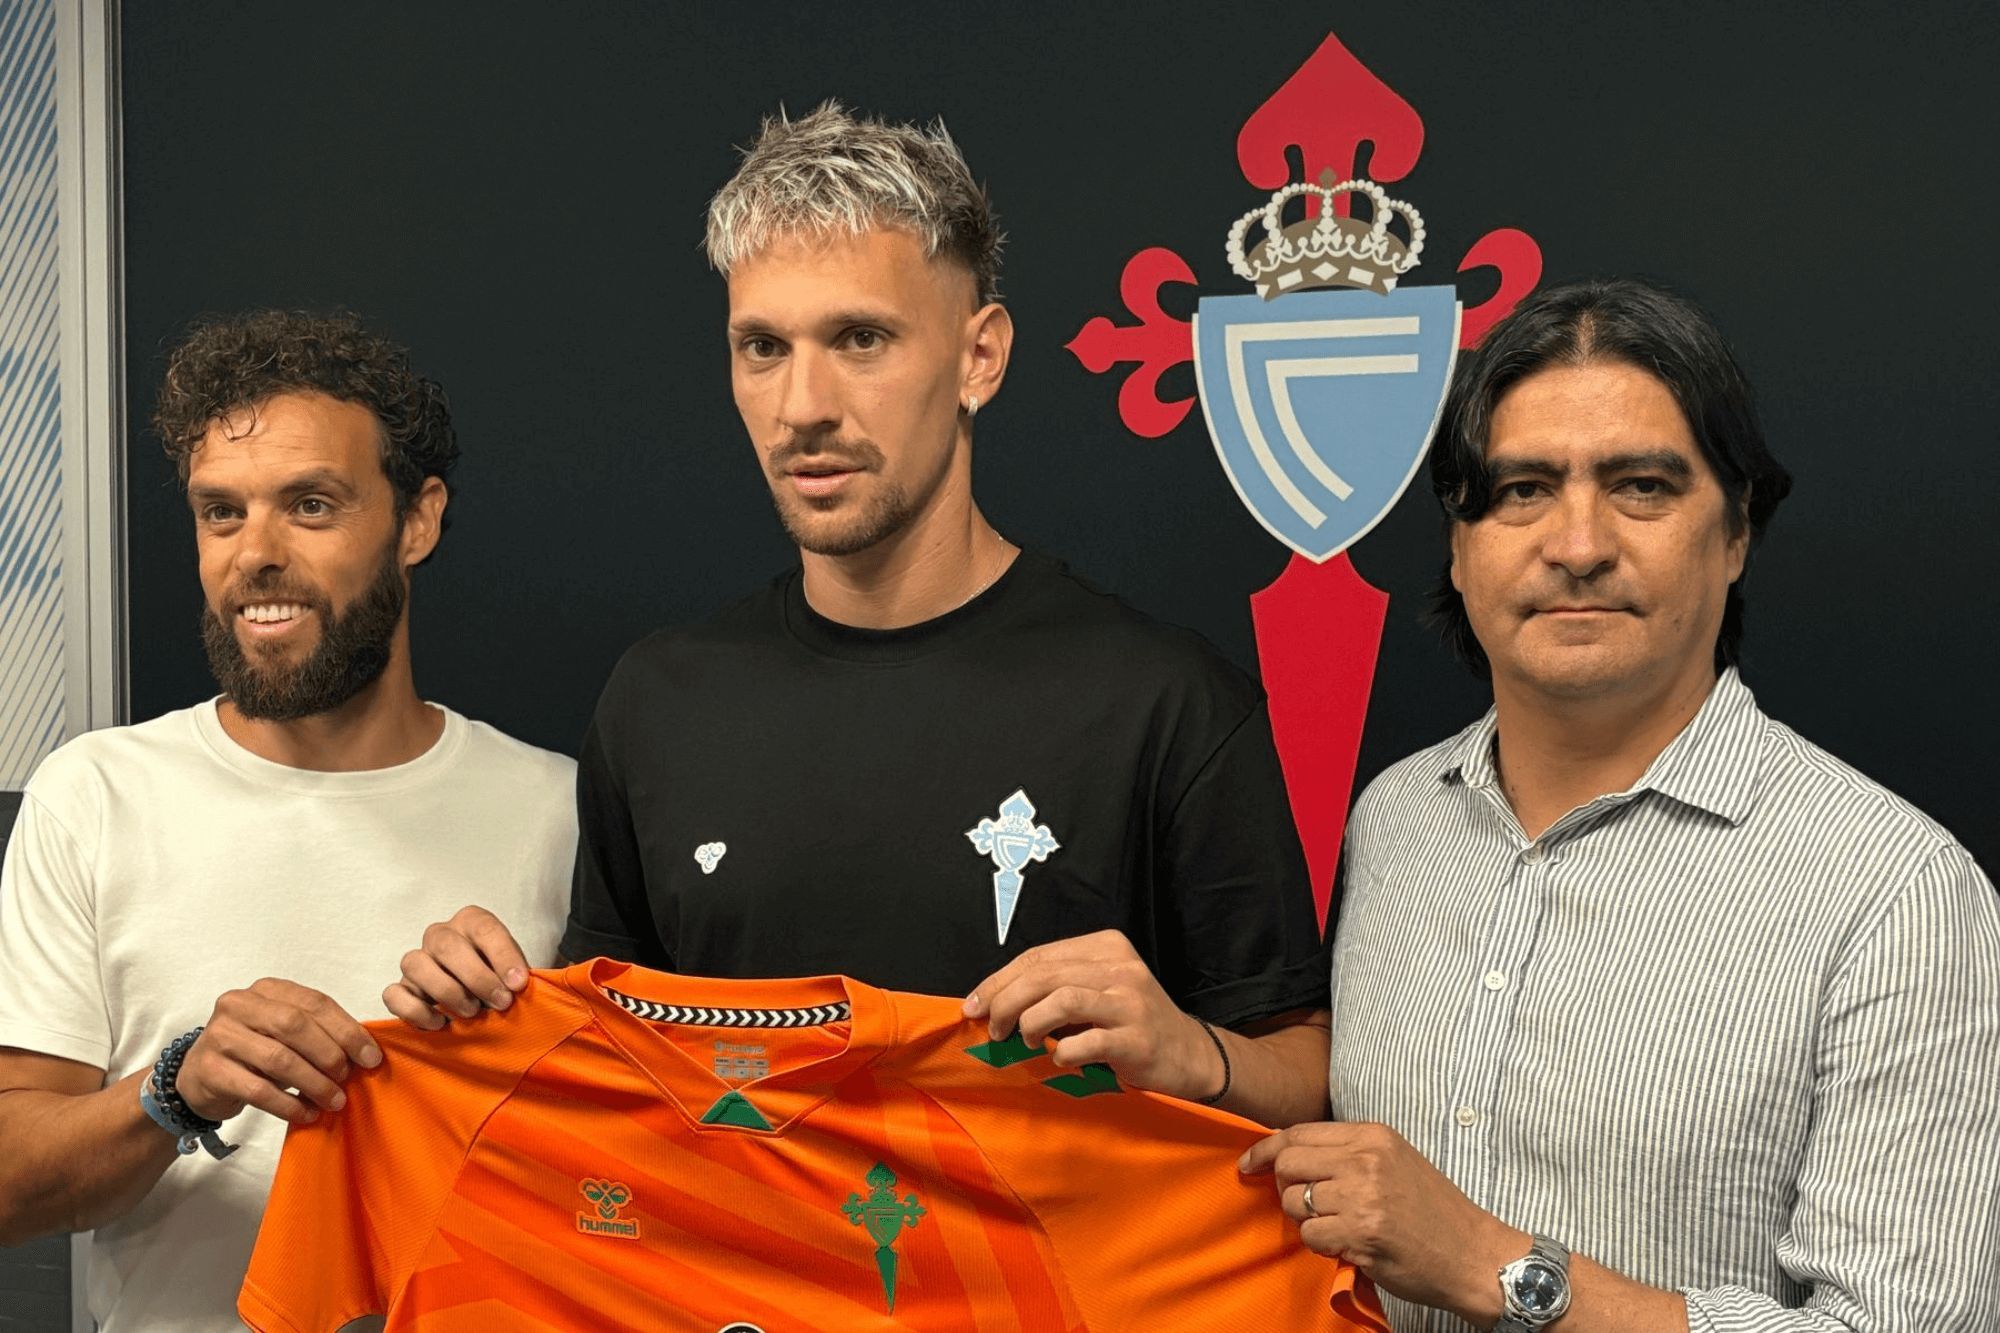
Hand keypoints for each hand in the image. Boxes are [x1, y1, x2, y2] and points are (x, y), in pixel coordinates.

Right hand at [175, 979, 381, 1125]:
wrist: (198, 1077)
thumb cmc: (253, 1051)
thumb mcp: (284, 1033)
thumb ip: (318, 1032)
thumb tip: (365, 1054)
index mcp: (266, 989)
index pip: (315, 1003)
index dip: (347, 1030)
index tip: (371, 1057)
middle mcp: (239, 1004)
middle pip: (295, 1026)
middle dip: (329, 1054)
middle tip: (348, 1078)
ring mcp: (220, 1036)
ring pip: (279, 1059)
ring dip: (313, 1083)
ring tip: (334, 1100)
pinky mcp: (210, 1070)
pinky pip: (258, 1090)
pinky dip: (288, 1104)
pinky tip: (307, 1113)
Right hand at [382, 905, 531, 1030]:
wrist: (485, 1000)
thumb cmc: (502, 980)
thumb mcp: (516, 972)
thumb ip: (518, 975)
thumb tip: (516, 984)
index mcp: (471, 922)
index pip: (484, 928)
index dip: (503, 956)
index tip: (519, 984)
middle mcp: (440, 935)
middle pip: (447, 945)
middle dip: (477, 977)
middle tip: (500, 1002)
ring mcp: (417, 961)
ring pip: (414, 964)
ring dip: (446, 991)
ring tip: (471, 1012)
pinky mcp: (401, 989)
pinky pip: (393, 994)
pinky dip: (415, 1011)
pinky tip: (440, 1023)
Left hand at [962, 929, 1220, 1099]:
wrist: (1188, 1054)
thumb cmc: (1131, 1022)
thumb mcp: (1098, 990)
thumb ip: (1056, 987)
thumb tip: (994, 1001)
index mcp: (1106, 946)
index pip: (1039, 956)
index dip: (999, 980)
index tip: (974, 1005)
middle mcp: (1120, 967)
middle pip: (1044, 975)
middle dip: (1005, 1001)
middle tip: (992, 1028)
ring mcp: (1131, 1002)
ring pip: (1061, 1000)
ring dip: (1031, 1023)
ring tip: (1026, 1041)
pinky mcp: (1138, 1038)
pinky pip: (1086, 1042)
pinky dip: (1062, 1053)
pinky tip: (1061, 1060)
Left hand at [1238, 1121, 1524, 1322]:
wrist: (1475, 1256)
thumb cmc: (1434, 1212)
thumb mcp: (1395, 1161)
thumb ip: (1347, 1153)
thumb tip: (1289, 1153)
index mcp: (1373, 1136)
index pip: (1299, 1132)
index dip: (1266, 1149)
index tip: (1249, 1164)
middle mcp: (1366, 1159)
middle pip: (1289, 1164)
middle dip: (1286, 1187)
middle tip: (1307, 1205)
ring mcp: (1363, 1196)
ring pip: (1294, 1203)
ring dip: (1305, 1221)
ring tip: (1337, 1226)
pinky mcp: (1362, 1232)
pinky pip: (1311, 1235)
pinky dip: (1320, 1245)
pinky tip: (1347, 1245)